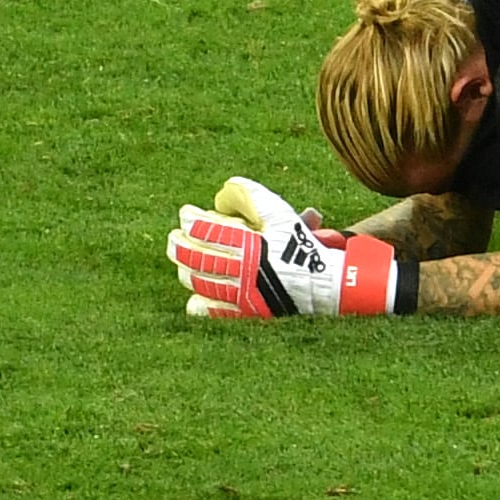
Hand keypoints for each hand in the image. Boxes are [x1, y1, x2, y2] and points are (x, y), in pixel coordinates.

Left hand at [168, 176, 404, 317]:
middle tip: (174, 237)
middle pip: (198, 257)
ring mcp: (243, 294)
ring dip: (186, 270)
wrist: (326, 283)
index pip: (208, 231)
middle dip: (180, 245)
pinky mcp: (247, 313)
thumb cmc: (301, 245)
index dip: (191, 221)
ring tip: (180, 262)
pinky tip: (194, 298)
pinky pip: (215, 312)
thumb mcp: (282, 215)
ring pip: (202, 282)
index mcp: (250, 244)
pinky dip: (201, 305)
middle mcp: (243, 271)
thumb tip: (229, 186)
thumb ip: (255, 198)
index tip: (185, 214)